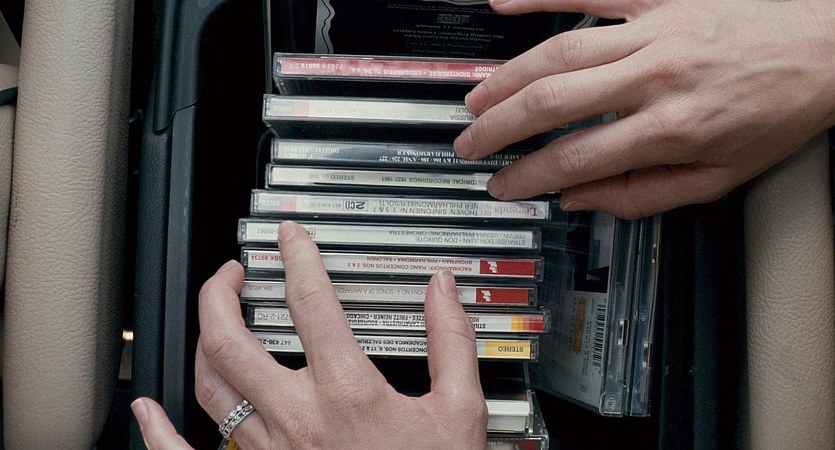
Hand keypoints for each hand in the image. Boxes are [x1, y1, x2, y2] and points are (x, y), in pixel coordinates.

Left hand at [132, 221, 486, 448]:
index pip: (310, 303)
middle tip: (232, 273)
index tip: (291, 240)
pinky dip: (158, 431)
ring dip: (202, 340)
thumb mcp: (459, 411)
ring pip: (209, 385)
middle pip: (231, 339)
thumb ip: (451, 343)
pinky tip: (146, 410)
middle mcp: (298, 417)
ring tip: (213, 318)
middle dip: (220, 293)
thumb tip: (441, 292)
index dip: (297, 257)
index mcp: (348, 392)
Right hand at [455, 0, 834, 218]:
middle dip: (501, 127)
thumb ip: (648, 194)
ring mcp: (656, 29)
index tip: (504, 185)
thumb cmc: (785, 105)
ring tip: (477, 98)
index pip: (576, 159)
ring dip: (508, 78)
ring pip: (561, 51)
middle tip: (471, 141)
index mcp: (673, 127)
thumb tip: (587, 200)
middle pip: (554, 102)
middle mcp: (657, 75)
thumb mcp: (724, 177)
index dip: (529, 177)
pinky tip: (505, 4)